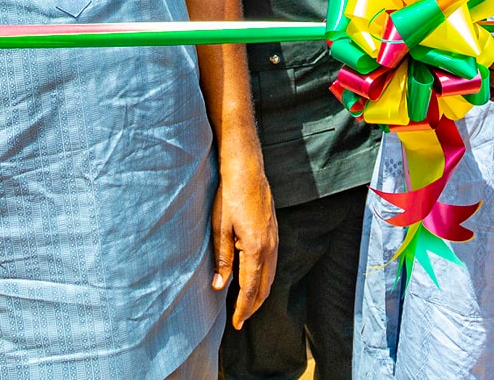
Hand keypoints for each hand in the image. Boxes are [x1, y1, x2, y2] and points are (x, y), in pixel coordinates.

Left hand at [213, 147, 277, 329]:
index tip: (236, 323)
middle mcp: (270, 246)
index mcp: (256, 248)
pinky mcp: (274, 231)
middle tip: (240, 319)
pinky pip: (272, 262)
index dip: (243, 308)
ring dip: (260, 292)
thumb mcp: (220, 229)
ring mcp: (274, 238)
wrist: (247, 169)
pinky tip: (254, 277)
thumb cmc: (229, 196)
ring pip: (271, 274)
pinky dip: (264, 277)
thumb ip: (221, 259)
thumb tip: (219, 286)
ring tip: (246, 304)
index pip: (251, 288)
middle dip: (254, 305)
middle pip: (265, 286)